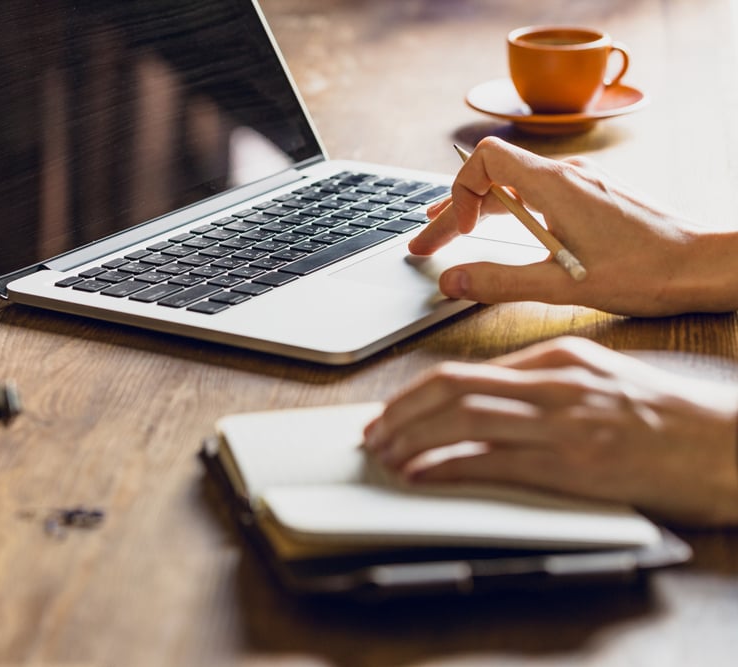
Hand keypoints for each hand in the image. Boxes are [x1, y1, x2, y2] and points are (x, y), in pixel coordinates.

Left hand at [362, 336, 737, 525]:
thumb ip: (543, 382)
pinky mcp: (575, 463)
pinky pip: (494, 460)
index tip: (390, 414)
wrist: (727, 445)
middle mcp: (553, 382)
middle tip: (372, 435)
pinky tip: (423, 476)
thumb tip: (484, 399)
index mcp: (556, 358)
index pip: (463, 371)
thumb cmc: (665, 417)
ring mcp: (563, 421)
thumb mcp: (599, 377)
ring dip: (412, 439)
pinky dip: (448, 466)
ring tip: (385, 456)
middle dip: (399, 413)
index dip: (413, 395)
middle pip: (450, 387)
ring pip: (462, 418)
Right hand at [410, 137, 737, 315]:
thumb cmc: (646, 271)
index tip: (460, 232)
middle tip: (426, 242)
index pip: (486, 159)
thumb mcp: (562, 285)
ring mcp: (582, 186)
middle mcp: (567, 177)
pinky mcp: (593, 199)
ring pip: (514, 185)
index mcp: (555, 186)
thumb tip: (452, 282)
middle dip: (454, 211)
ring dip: (478, 210)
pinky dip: (507, 211)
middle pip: (492, 177)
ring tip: (451, 231)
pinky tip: (503, 232)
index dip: (460, 192)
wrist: (704, 266)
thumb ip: (500, 282)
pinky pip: (537, 194)